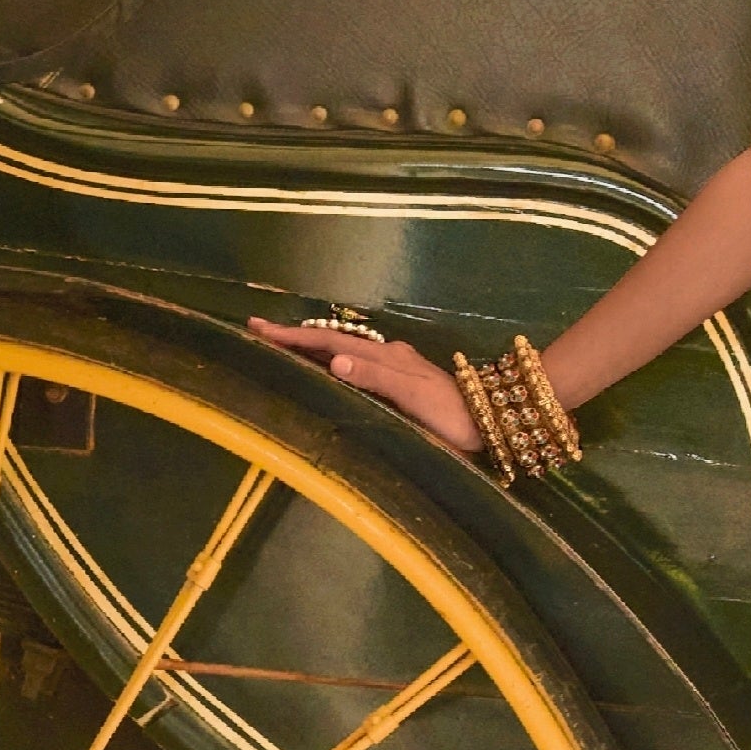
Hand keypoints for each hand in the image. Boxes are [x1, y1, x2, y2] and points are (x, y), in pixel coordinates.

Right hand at [247, 318, 482, 458]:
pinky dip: (333, 361)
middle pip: (333, 341)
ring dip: (313, 347)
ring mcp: (395, 367)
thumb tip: (334, 360)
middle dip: (296, 336)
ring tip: (281, 346)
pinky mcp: (401, 381)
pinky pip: (357, 364)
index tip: (258, 329)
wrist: (492, 420)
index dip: (294, 336)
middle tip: (258, 331)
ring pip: (344, 350)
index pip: (331, 342)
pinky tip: (327, 368)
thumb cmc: (451, 413)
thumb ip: (375, 377)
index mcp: (385, 356)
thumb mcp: (411, 394)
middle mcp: (387, 355)